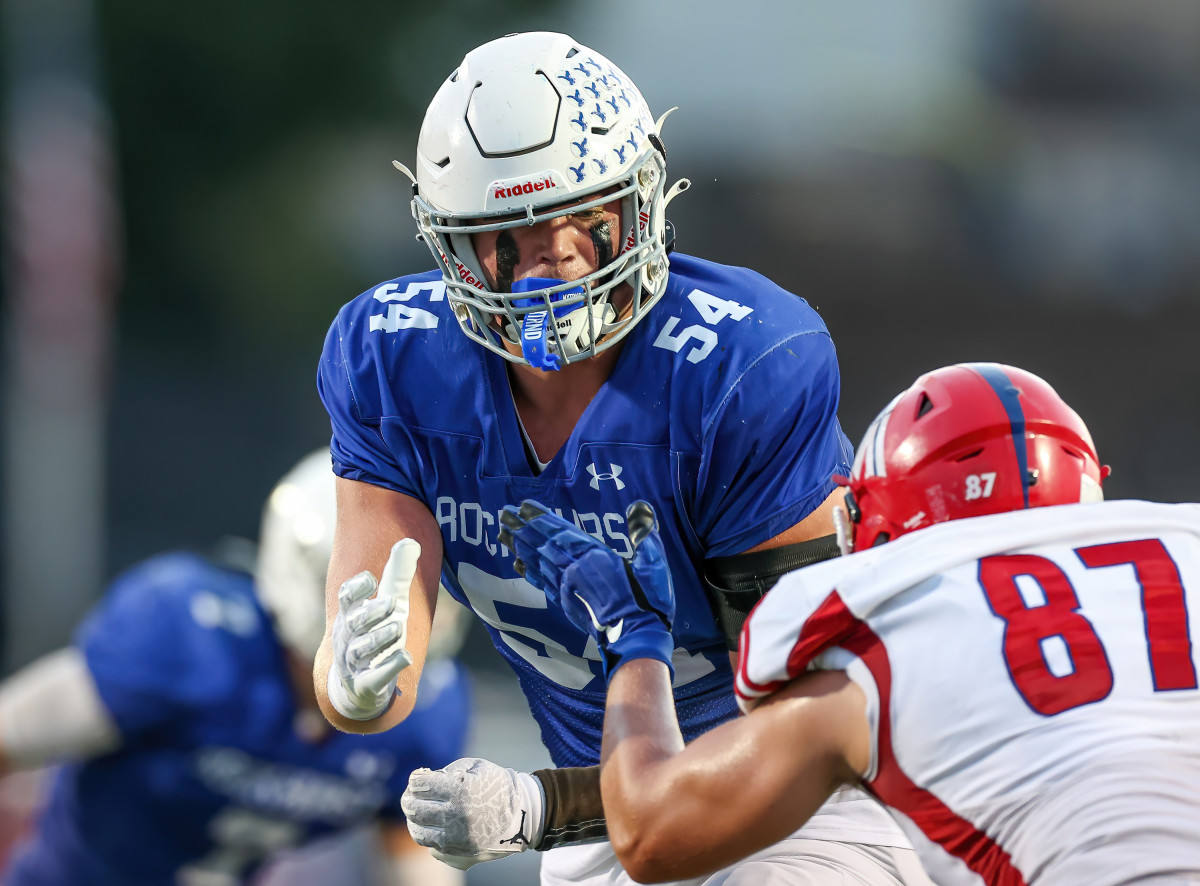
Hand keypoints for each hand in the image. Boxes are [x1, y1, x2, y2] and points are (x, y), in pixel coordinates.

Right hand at [326, 538, 418, 720]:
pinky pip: (374, 677)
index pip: (345, 598)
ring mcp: (354, 663)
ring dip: (379, 638)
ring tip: (398, 627)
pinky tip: (407, 658)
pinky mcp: (366, 684)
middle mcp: (347, 638)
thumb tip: (411, 541)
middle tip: (391, 603)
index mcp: (350, 614)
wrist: (359, 684)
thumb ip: (398, 575)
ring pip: (361, 650)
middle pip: (353, 623)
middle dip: (370, 612)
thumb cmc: (374, 633)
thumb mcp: (389, 603)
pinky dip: (389, 667)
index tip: (372, 579)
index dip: (356, 588)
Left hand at [402, 757, 543, 869]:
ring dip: (413, 820)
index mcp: (460, 790)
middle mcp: (456, 816)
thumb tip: (421, 781)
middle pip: (415, 809)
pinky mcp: (460, 853)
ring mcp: (457, 838)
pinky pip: (431, 845)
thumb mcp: (476, 767)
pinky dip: (426, 834)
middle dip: (408, 799)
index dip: (416, 780)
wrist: (523, 815)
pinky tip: (430, 826)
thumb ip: (448, 771)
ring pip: (419, 831)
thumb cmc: (497, 786)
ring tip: (416, 812)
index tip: (417, 778)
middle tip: (409, 796)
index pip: (421, 785)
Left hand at [499, 500, 675, 679]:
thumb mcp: (652, 565)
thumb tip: (639, 508)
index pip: (562, 533)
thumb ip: (644, 535)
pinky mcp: (566, 605)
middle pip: (543, 545)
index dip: (541, 519)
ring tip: (503, 534)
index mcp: (594, 557)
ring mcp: (568, 589)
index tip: (523, 507)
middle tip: (503, 515)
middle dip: (522, 528)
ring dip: (520, 547)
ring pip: (538, 563)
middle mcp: (575, 570)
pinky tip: (518, 564)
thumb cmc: (648, 602)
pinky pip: (542, 583)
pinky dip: (529, 572)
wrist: (635, 639)